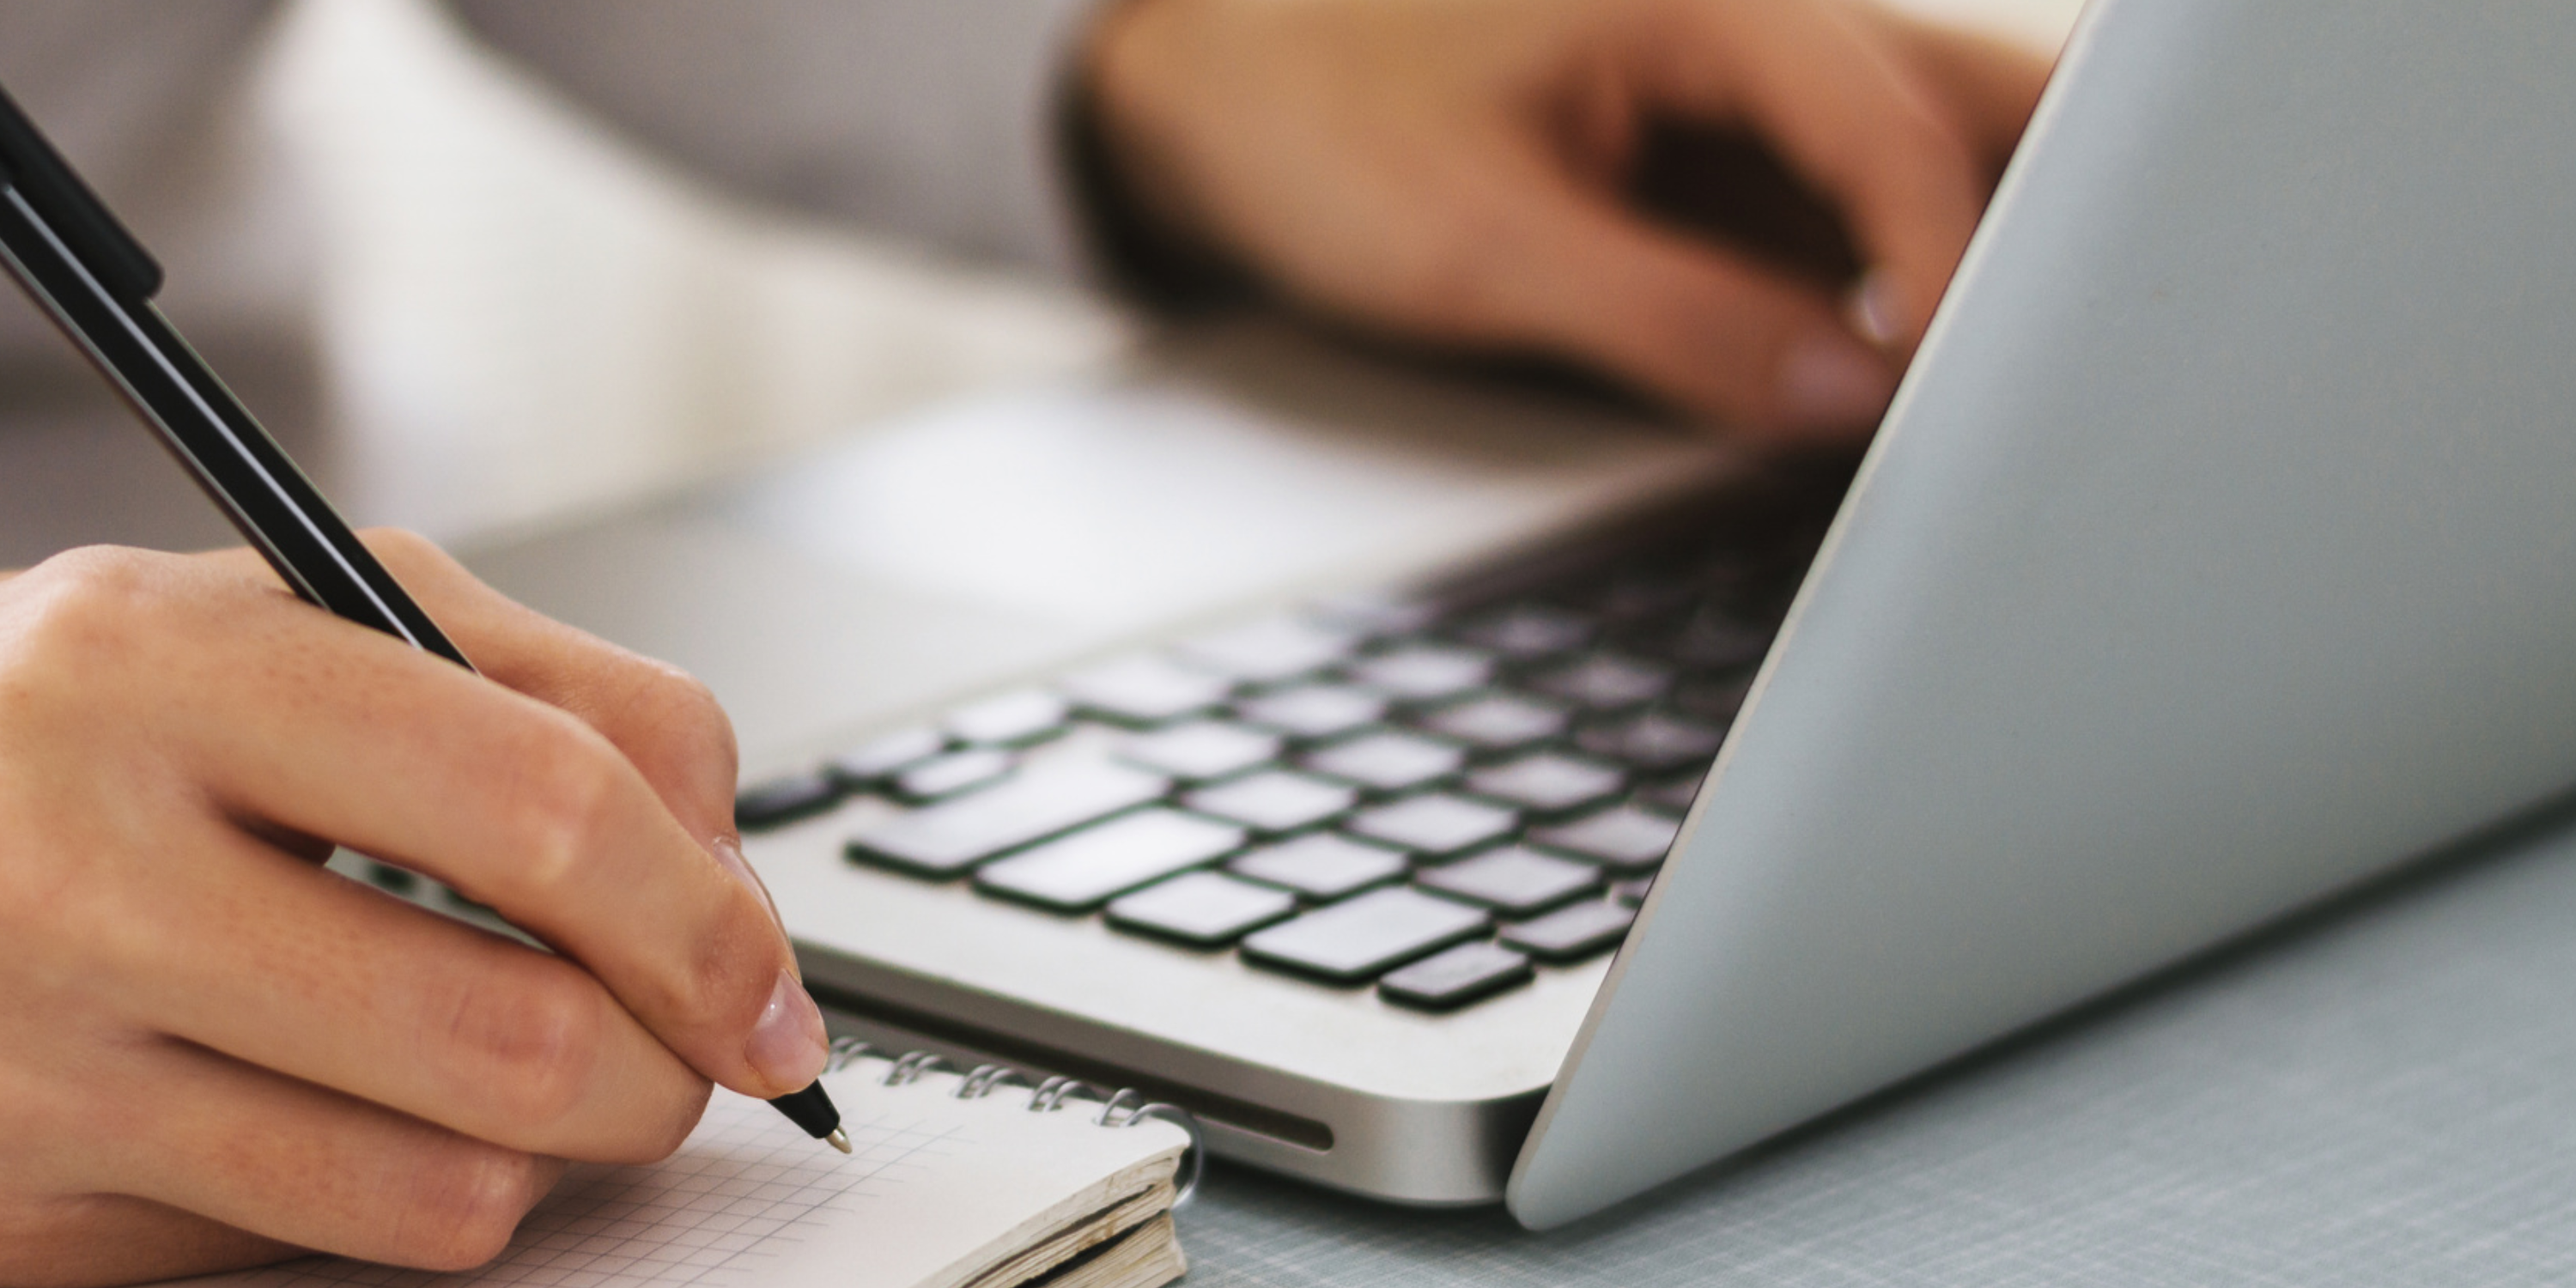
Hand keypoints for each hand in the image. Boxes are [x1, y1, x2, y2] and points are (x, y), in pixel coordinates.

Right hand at [0, 536, 826, 1285]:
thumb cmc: (100, 717)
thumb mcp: (307, 613)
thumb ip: (557, 691)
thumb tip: (728, 871)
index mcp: (165, 671)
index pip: (542, 807)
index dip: (706, 919)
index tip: (769, 986)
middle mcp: (81, 868)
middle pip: (519, 1036)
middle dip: (667, 1068)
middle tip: (687, 1051)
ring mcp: (40, 1064)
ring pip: (448, 1191)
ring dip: (555, 1152)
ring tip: (529, 1073)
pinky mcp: (30, 1212)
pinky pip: (324, 1250)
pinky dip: (407, 1196)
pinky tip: (375, 1113)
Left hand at [1085, 0, 2049, 437]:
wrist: (1217, 85)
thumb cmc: (1319, 123)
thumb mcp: (1482, 247)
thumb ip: (1675, 320)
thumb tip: (1851, 401)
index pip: (1901, 135)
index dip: (1955, 276)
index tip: (1972, 404)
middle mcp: (1764, 21)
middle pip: (1979, 109)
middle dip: (2053, 234)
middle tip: (2086, 378)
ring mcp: (1755, 89)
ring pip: (1939, 155)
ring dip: (1992, 265)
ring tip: (2028, 395)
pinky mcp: (1729, 157)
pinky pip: (1860, 211)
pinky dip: (1906, 289)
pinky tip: (1918, 380)